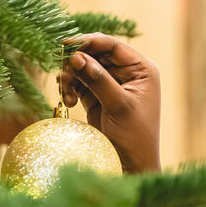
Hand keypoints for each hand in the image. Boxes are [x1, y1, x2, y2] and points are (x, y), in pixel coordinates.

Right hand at [58, 33, 160, 173]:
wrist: (131, 165)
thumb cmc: (134, 137)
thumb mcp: (118, 105)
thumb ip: (98, 79)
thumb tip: (76, 56)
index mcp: (142, 70)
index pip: (113, 46)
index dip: (89, 42)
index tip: (65, 44)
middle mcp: (128, 73)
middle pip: (95, 54)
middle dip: (76, 62)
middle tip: (63, 75)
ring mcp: (112, 83)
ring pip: (84, 67)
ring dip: (71, 76)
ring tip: (66, 93)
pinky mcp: (98, 95)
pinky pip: (79, 82)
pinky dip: (70, 87)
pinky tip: (69, 99)